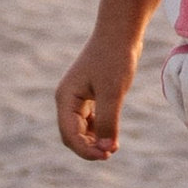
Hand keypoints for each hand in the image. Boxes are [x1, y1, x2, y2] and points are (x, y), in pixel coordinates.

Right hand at [57, 30, 142, 159]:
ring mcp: (78, 97)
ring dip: (94, 140)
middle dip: (89, 147)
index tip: (107, 155)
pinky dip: (100, 129)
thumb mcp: (113, 92)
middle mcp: (68, 99)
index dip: (86, 149)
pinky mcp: (91, 94)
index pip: (69, 134)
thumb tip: (106, 148)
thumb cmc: (115, 59)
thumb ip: (108, 120)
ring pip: (81, 128)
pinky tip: (113, 136)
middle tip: (111, 153)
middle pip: (72, 134)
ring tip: (113, 147)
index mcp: (66, 99)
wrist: (121, 32)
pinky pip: (90, 119)